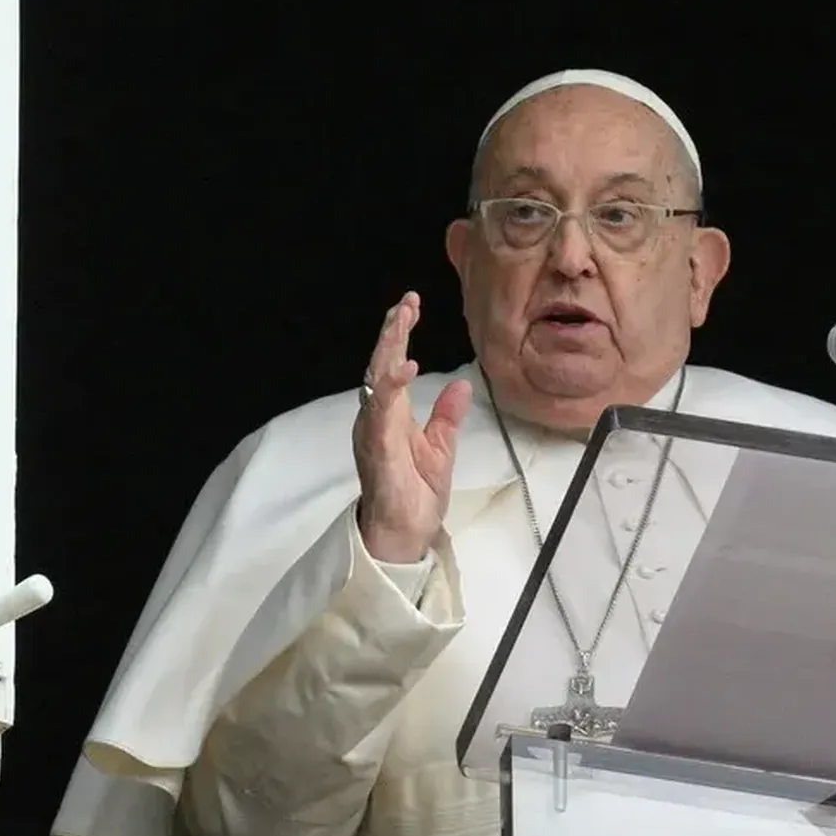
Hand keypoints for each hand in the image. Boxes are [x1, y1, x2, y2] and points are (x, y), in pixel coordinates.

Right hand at [352, 291, 471, 562]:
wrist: (406, 534)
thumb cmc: (417, 494)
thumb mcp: (441, 448)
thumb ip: (447, 416)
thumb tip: (461, 383)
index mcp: (392, 415)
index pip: (393, 366)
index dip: (400, 335)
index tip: (411, 304)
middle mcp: (377, 418)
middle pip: (381, 365)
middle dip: (392, 331)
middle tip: (406, 301)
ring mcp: (374, 432)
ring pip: (377, 381)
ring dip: (389, 348)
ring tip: (402, 319)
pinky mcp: (378, 450)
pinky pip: (382, 413)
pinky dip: (392, 388)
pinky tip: (406, 367)